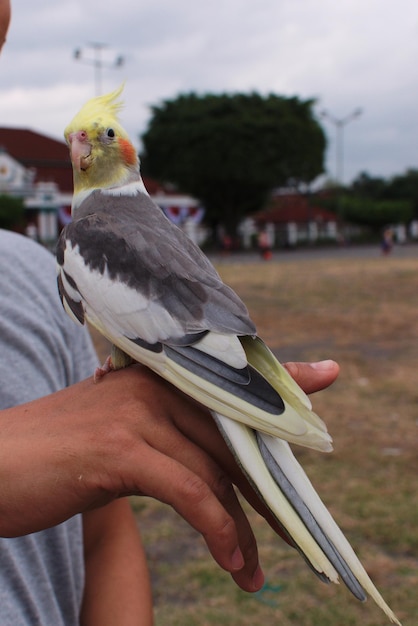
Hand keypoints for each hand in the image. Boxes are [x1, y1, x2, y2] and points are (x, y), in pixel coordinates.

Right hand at [0, 360, 338, 592]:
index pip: (228, 379)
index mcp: (152, 379)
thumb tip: (205, 464)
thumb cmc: (52, 456)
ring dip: (242, 525)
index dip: (280, 376)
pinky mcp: (120, 450)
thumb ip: (160, 435)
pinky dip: (218, 529)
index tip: (325, 373)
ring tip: (253, 569)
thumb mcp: (114, 435)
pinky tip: (231, 562)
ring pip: (215, 469)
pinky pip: (190, 491)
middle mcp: (151, 387)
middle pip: (231, 433)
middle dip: (267, 483)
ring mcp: (136, 414)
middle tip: (292, 526)